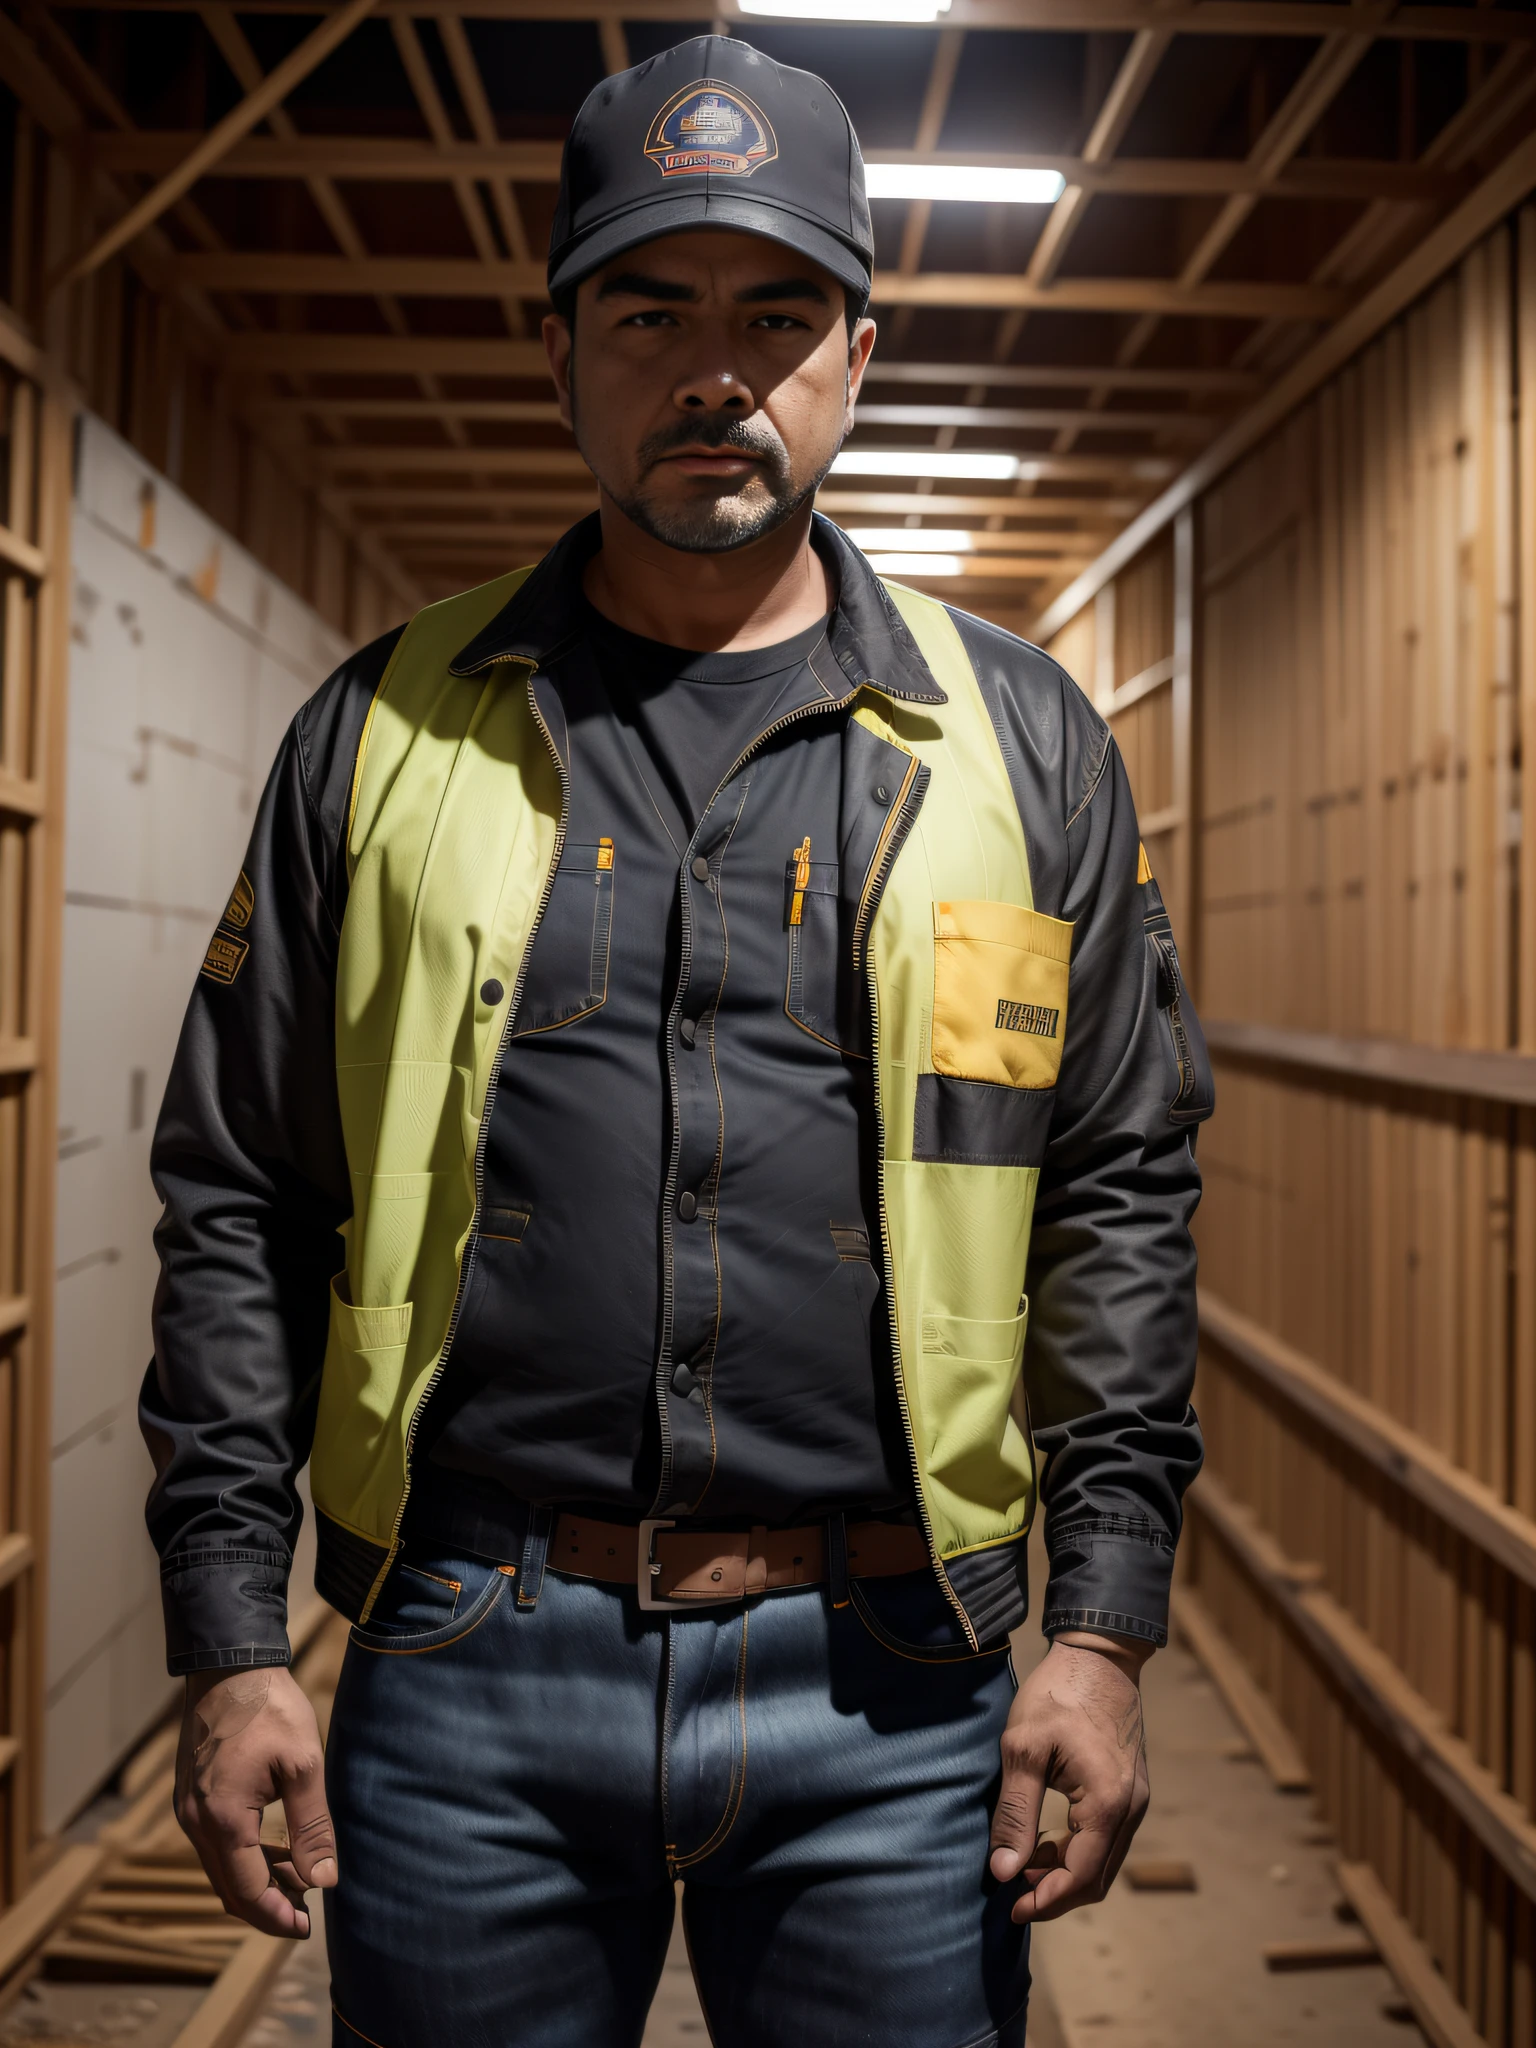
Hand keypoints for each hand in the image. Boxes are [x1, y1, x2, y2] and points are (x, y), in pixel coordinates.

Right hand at [174, 1666, 336, 1937]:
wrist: (229, 1665)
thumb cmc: (269, 1708)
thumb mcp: (303, 1765)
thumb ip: (312, 1827)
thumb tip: (323, 1880)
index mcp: (222, 1820)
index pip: (247, 1892)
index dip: (277, 1916)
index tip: (306, 1929)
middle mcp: (196, 1823)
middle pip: (230, 1888)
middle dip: (268, 1906)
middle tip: (307, 1912)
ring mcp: (188, 1811)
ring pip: (222, 1868)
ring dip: (257, 1883)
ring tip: (301, 1883)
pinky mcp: (191, 1798)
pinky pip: (216, 1845)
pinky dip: (244, 1858)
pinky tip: (277, 1853)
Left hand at [988, 1633, 1150, 1922]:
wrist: (1098, 1656)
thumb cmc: (1057, 1694)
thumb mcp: (1023, 1748)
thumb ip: (1016, 1813)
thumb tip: (1004, 1871)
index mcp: (1108, 1802)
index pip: (1080, 1876)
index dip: (1046, 1901)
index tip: (1011, 1910)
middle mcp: (1131, 1809)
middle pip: (1096, 1877)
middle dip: (1055, 1894)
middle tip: (1013, 1895)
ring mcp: (1136, 1800)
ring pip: (1102, 1860)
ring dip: (1065, 1874)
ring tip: (1022, 1867)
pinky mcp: (1130, 1790)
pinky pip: (1106, 1838)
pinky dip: (1077, 1851)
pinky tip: (1046, 1843)